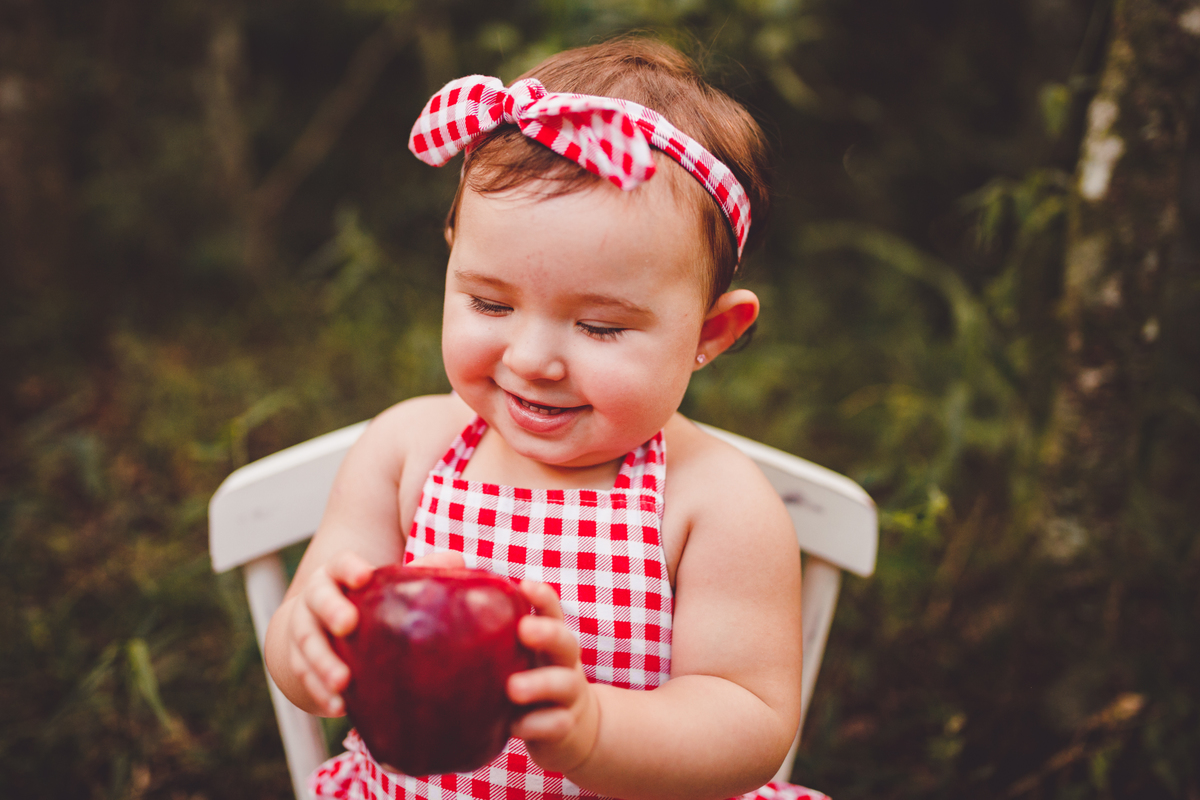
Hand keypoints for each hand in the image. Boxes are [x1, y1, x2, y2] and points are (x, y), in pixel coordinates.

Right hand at [281, 549, 466, 716]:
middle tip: (348, 625)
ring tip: (343, 682)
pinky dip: (319, 692)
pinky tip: (339, 707)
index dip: (350, 568)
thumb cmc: (367, 599)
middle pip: (317, 600)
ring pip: (306, 643)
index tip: (364, 577)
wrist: (322, 623)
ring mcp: (303, 629)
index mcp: (338, 573)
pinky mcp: (297, 660)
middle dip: (331, 611)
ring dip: (322, 663)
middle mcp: (315, 597)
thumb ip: (421, 569)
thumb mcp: (388, 582)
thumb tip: (459, 562)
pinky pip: (304, 676)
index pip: (340, 563)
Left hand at [507, 580, 599, 773]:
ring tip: (513, 689)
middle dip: (548, 633)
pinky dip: (538, 724)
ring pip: (566, 683)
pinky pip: (557, 724)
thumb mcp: (514, 653)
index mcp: (548, 639)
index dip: (543, 597)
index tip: (525, 586)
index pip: (551, 610)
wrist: (568, 730)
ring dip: (540, 683)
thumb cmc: (526, 677)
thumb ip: (489, 626)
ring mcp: (568, 696)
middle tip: (524, 630)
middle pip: (566, 642)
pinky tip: (515, 726)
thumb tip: (451, 572)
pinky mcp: (564, 727)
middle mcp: (563, 663)